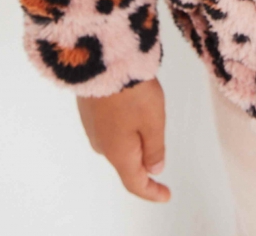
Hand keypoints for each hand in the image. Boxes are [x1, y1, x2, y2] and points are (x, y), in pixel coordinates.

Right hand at [77, 78, 169, 201]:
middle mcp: (101, 144)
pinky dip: (125, 125)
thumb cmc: (131, 93)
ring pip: (118, 143)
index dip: (152, 192)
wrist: (102, 60)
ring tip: (149, 116)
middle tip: (161, 148)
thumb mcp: (153, 122)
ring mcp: (92, 126)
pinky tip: (132, 107)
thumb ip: (155, 149)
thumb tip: (153, 169)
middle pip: (127, 162)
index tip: (166, 194)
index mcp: (118, 153)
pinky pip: (110, 127)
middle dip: (144, 160)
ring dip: (135, 139)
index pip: (135, 183)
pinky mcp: (88, 109)